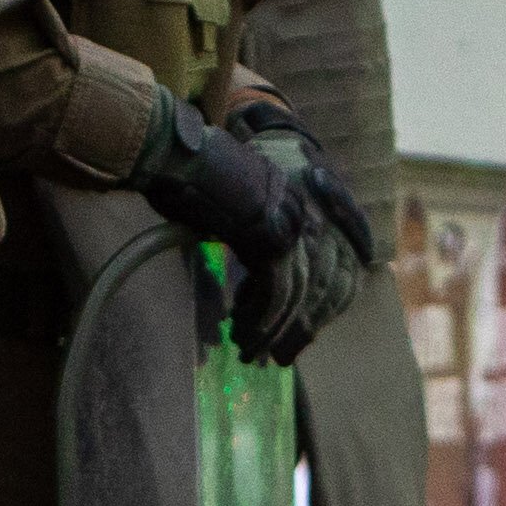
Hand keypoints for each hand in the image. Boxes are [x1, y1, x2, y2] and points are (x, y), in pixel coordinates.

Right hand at [131, 88, 353, 364]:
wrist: (180, 154)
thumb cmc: (192, 176)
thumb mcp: (235, 206)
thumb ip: (253, 235)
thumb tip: (252, 270)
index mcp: (300, 201)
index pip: (325, 263)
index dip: (310, 305)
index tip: (288, 331)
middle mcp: (304, 212)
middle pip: (318, 284)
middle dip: (296, 326)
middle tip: (273, 352)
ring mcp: (291, 225)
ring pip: (297, 294)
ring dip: (273, 329)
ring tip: (249, 349)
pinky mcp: (272, 240)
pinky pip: (277, 293)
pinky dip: (262, 320)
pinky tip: (243, 333)